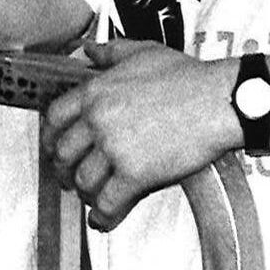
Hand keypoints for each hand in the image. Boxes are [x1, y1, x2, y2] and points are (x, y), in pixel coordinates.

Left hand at [42, 40, 235, 230]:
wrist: (219, 101)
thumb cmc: (189, 78)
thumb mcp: (143, 51)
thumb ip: (110, 52)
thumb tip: (89, 51)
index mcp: (96, 92)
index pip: (54, 118)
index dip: (50, 137)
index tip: (53, 146)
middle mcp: (98, 120)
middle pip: (63, 153)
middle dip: (63, 169)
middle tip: (69, 177)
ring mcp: (115, 148)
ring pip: (83, 180)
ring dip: (85, 192)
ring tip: (92, 196)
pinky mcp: (135, 175)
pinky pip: (108, 202)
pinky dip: (102, 215)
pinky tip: (103, 218)